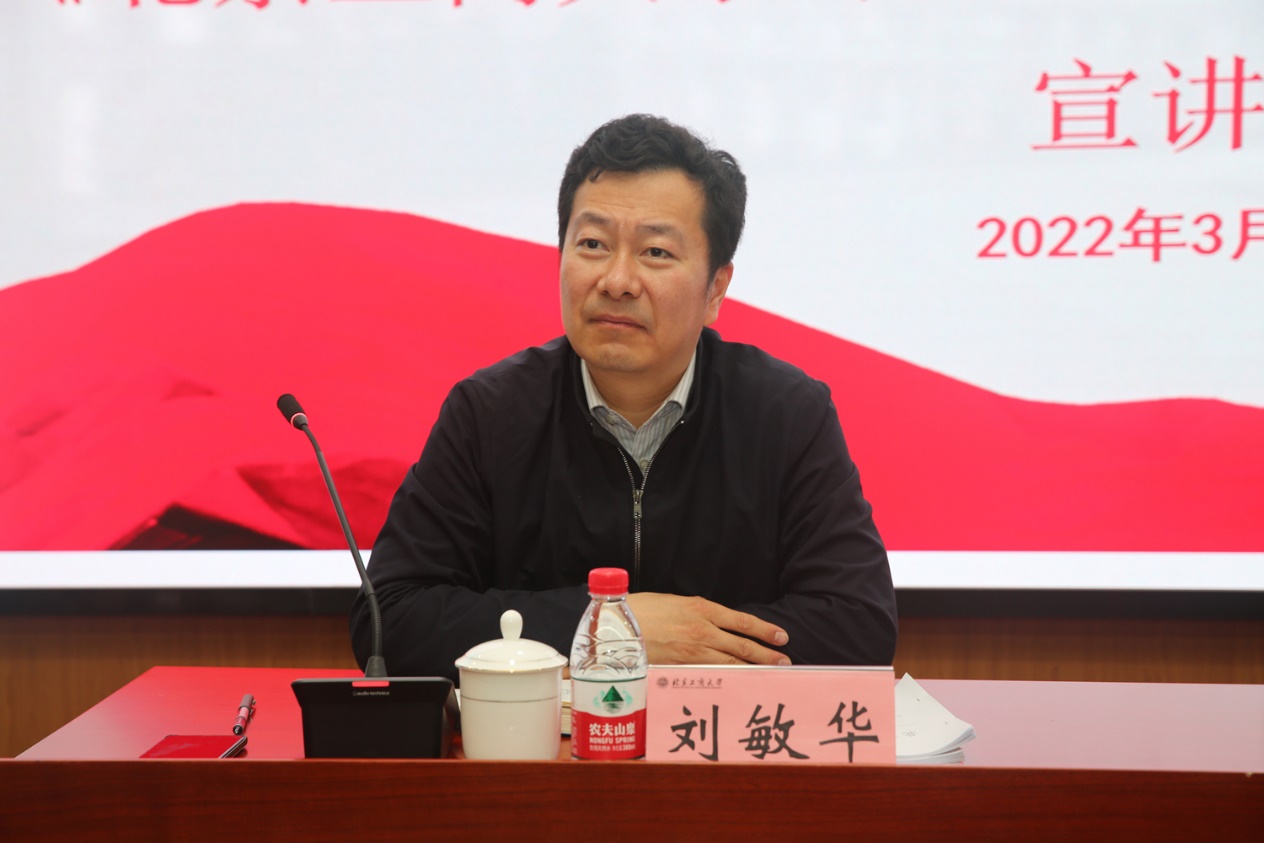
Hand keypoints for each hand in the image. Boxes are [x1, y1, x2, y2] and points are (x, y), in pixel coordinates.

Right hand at [625, 592, 790, 665]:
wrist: (614, 628)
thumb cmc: (639, 610)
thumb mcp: (673, 602)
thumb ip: (696, 612)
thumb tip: (712, 621)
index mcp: (700, 608)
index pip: (742, 621)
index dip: (764, 630)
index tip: (781, 636)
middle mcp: (701, 631)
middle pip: (742, 645)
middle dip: (766, 654)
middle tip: (785, 662)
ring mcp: (691, 652)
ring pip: (730, 663)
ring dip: (753, 669)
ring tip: (771, 674)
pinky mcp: (681, 669)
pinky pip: (710, 675)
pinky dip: (728, 679)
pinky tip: (739, 683)